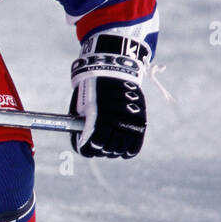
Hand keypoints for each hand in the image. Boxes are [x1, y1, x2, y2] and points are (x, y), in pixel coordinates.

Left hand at [70, 35, 147, 158]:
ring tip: (112, 146)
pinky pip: (135, 144)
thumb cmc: (92, 89)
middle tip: (100, 146)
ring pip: (120, 148)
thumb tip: (81, 144)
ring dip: (114, 150)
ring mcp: (126, 120)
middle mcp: (111, 119)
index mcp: (93, 116)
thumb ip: (82, 125)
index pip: (90, 145)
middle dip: (101, 149)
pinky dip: (129, 150)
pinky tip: (125, 152)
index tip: (88, 146)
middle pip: (106, 148)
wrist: (113, 69)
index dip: (88, 149)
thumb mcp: (81, 105)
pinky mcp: (139, 119)